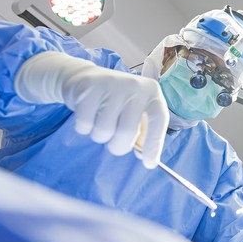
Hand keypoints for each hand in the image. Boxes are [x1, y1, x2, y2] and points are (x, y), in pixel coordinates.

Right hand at [15, 51, 168, 168]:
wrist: (84, 77)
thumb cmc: (116, 102)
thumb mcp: (135, 112)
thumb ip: (143, 133)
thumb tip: (147, 159)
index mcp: (152, 92)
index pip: (158, 120)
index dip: (154, 145)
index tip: (149, 163)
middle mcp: (134, 86)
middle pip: (127, 131)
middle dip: (118, 146)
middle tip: (114, 142)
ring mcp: (111, 85)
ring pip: (104, 130)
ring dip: (100, 136)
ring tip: (99, 122)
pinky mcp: (88, 88)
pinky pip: (85, 125)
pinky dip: (84, 128)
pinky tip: (87, 115)